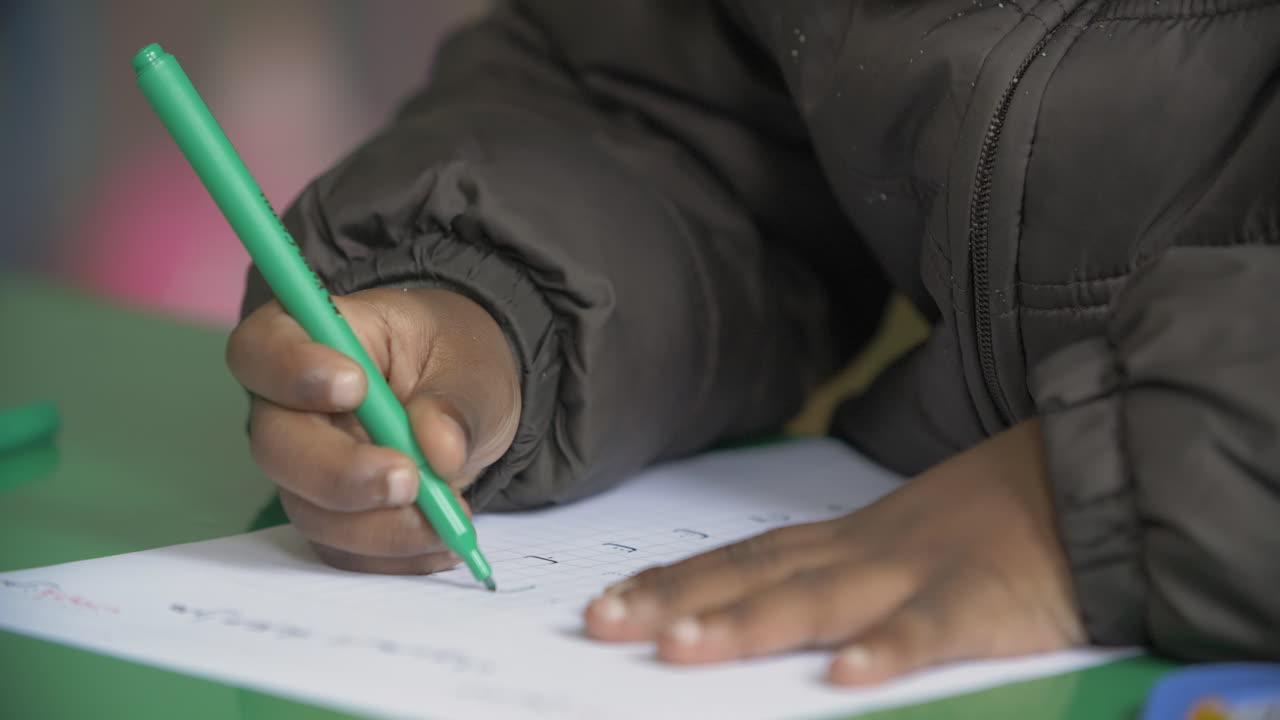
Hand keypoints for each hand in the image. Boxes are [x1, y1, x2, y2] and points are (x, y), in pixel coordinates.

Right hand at [227, 288, 519, 573]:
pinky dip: (396, 555)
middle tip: (407, 480)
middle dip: (341, 473)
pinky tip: (444, 541)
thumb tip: (439, 448)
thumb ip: (457, 400)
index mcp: (315, 339)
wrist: (471, 403)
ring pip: (310, 510)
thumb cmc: (456, 361)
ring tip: (449, 516)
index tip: (353, 386)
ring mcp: (306, 467)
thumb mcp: (474, 363)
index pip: (263, 348)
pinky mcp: (332, 517)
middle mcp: (292, 408)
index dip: (291, 370)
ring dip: (380, 526)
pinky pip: (346, 550)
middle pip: (276, 446)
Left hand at [583, 419, 1084, 684]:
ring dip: (749, 624)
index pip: (742, 558)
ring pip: (821, 600)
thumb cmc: (994, 518)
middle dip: (676, 603)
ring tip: (682, 648)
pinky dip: (887, 651)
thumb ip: (841, 572)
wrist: (1091, 477)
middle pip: (756, 577)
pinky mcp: (982, 601)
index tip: (608, 604)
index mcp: (845, 540)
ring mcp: (918, 573)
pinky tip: (845, 679)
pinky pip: (931, 630)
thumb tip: (769, 611)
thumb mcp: (905, 541)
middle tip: (603, 625)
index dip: (671, 582)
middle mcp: (864, 552)